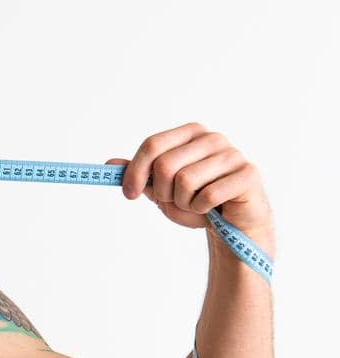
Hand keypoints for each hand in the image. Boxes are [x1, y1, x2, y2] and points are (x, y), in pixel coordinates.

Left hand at [104, 122, 273, 242]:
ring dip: (182, 202)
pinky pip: (207, 195)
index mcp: (190, 134)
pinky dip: (200, 209)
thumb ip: (139, 175)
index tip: (129, 193)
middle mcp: (212, 138)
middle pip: (165, 165)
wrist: (230, 223)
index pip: (152, 145)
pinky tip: (211, 209)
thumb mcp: (161, 189)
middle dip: (162, 192)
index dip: (135, 171)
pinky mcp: (248, 174)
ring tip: (195, 203)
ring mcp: (233, 154)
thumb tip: (109, 164)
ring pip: (185, 181)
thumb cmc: (195, 201)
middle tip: (174, 201)